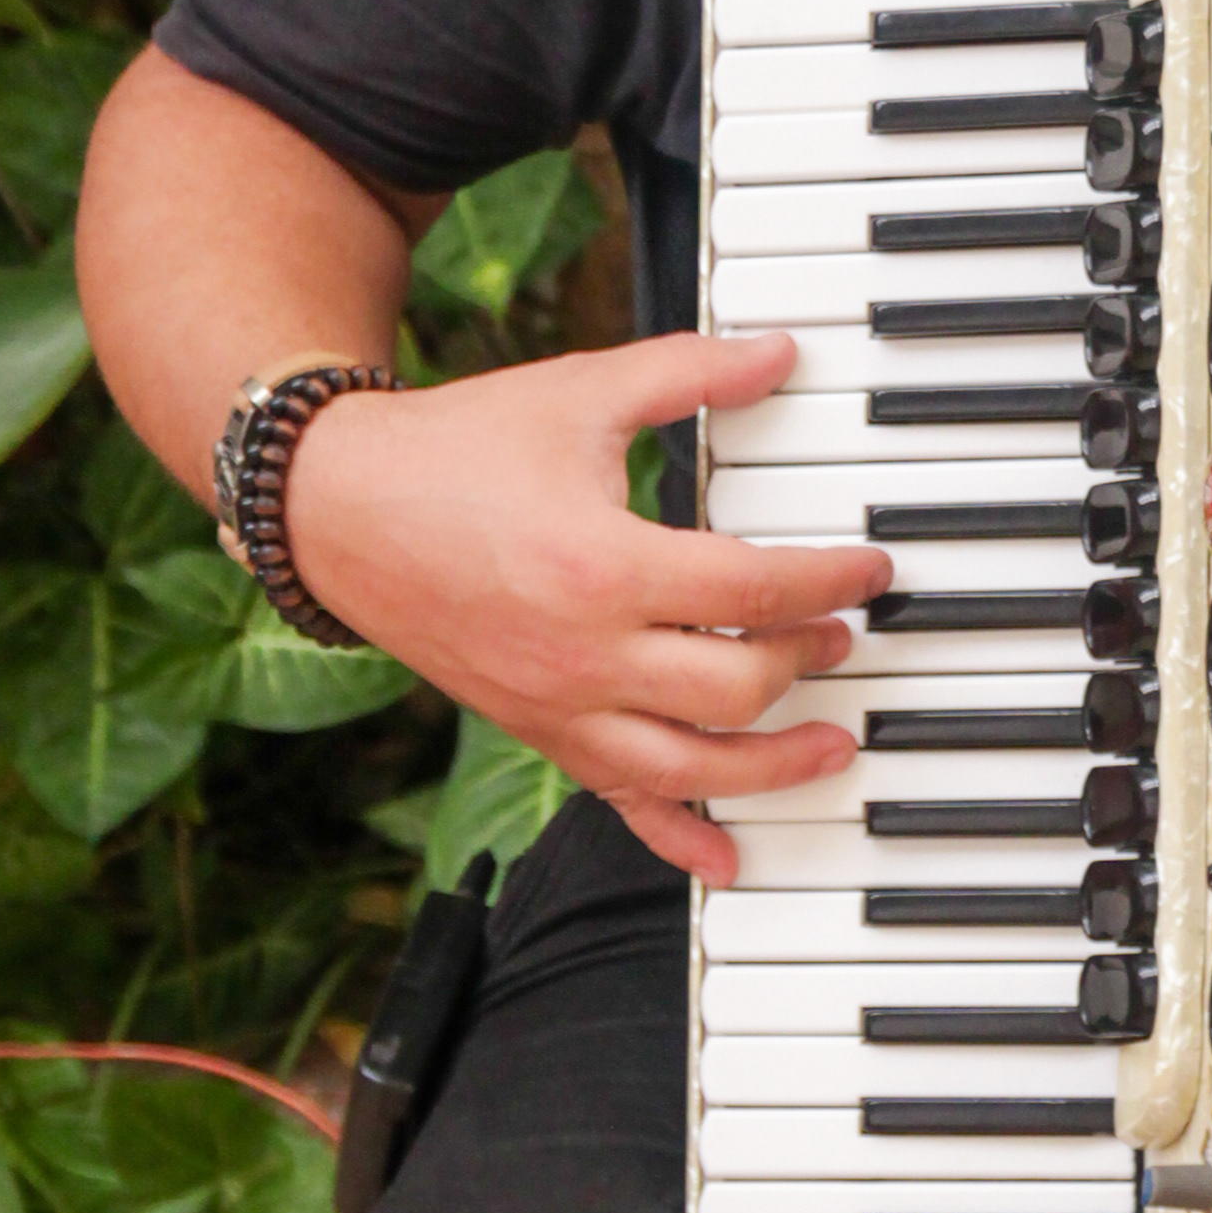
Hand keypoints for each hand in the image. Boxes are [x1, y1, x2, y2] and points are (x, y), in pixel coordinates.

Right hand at [282, 332, 877, 885]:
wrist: (342, 511)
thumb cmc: (458, 450)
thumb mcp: (580, 393)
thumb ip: (688, 373)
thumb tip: (779, 351)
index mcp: (602, 564)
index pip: (753, 589)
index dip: (830, 580)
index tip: (869, 569)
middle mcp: (583, 653)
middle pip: (736, 688)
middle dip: (806, 661)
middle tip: (840, 634)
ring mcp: (559, 706)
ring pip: (693, 769)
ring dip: (777, 766)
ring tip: (834, 745)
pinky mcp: (539, 733)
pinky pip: (619, 803)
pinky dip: (679, 840)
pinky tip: (729, 861)